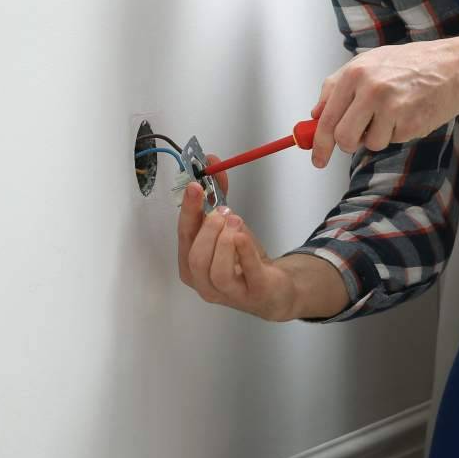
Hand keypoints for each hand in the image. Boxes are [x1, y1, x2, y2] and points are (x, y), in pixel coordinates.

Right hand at [176, 182, 296, 321]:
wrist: (274, 287)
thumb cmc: (243, 258)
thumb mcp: (228, 226)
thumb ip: (218, 197)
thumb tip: (212, 163)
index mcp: (191, 265)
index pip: (184, 236)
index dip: (188, 210)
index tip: (195, 186)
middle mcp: (204, 283)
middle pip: (196, 257)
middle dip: (209, 229)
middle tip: (224, 212)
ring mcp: (228, 294)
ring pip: (216, 271)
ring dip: (225, 240)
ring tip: (236, 222)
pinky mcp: (254, 293)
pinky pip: (246, 273)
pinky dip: (243, 251)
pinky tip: (243, 236)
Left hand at [309, 39, 458, 167]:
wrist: (455, 67)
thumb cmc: (413, 63)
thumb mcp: (369, 62)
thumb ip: (338, 86)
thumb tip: (317, 113)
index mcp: (356, 73)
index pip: (327, 118)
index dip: (319, 143)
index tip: (318, 158)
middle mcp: (371, 90)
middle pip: (344, 138)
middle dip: (349, 144)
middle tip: (359, 137)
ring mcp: (392, 108)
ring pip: (370, 144)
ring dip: (378, 136)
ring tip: (394, 112)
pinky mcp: (410, 124)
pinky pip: (393, 141)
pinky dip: (398, 133)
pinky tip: (409, 113)